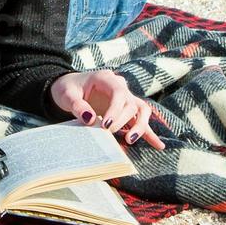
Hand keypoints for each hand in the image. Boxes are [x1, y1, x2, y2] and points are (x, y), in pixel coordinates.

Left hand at [50, 70, 165, 149]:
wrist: (69, 88)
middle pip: (130, 103)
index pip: (119, 93)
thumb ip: (77, 106)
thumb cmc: (67, 89)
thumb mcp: (67, 95)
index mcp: (106, 78)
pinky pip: (141, 120)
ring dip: (140, 126)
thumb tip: (90, 120)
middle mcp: (120, 86)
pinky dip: (149, 133)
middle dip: (123, 121)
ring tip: (130, 140)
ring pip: (142, 110)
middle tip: (108, 133)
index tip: (106, 125)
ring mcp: (125, 98)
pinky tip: (159, 146)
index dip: (116, 110)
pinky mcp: (126, 110)